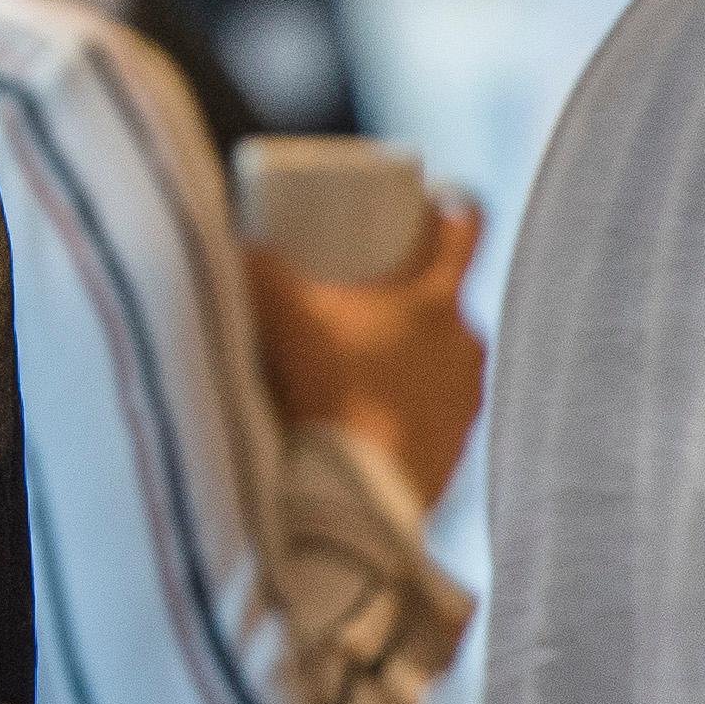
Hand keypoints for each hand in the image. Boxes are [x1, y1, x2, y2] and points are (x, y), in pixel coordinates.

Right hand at [248, 197, 487, 511]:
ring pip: (444, 359)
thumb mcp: (284, 320)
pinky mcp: (458, 449)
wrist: (355, 495)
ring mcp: (467, 400)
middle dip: (411, 297)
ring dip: (411, 359)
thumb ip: (257, 272)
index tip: (427, 208)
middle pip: (446, 299)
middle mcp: (465, 344)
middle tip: (368, 301)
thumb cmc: (328, 394)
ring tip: (363, 368)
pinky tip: (371, 421)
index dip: (447, 210)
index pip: (464, 228)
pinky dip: (410, 411)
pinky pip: (438, 414)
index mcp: (435, 300)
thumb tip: (237, 244)